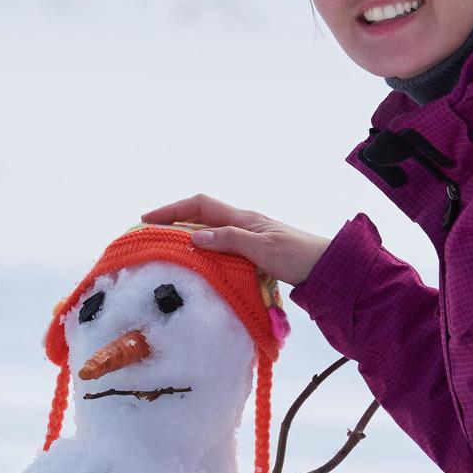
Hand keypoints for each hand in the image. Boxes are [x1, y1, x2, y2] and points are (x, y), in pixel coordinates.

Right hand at [141, 195, 331, 287]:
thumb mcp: (262, 249)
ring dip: (185, 237)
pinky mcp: (252, 252)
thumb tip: (193, 237)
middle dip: (172, 222)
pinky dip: (202, 251)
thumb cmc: (298, 256)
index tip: (147, 219)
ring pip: (208, 232)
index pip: (199, 205)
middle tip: (148, 235)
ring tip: (164, 251)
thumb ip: (229, 241)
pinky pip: (219, 246)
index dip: (172, 209)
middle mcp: (242, 223)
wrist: (326, 267)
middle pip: (200, 216)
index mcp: (242, 218)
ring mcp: (247, 237)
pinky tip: (196, 264)